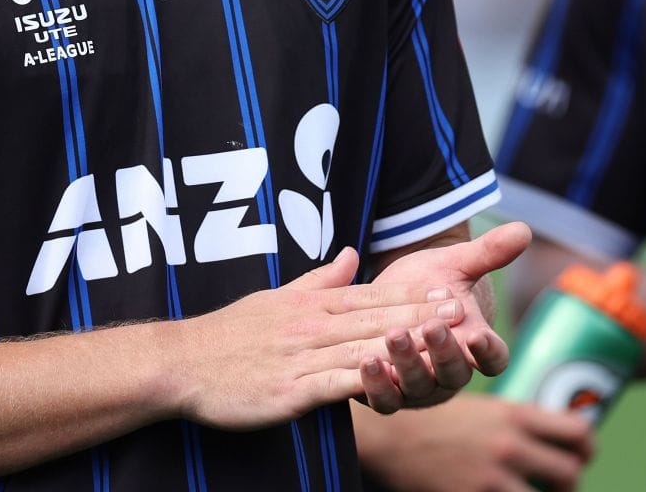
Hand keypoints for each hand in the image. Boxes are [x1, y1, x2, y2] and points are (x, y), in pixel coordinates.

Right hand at [169, 245, 479, 429]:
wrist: (182, 364)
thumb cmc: (228, 335)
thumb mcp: (274, 299)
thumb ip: (317, 280)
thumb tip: (350, 255)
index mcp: (309, 305)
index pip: (370, 297)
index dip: (413, 295)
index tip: (450, 290)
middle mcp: (310, 326)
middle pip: (376, 319)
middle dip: (422, 315)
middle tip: (464, 310)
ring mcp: (301, 357)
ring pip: (364, 348)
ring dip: (407, 345)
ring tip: (444, 343)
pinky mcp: (291, 390)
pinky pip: (335, 384)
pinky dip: (366, 379)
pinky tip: (394, 379)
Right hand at [356, 394, 595, 491]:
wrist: (387, 435)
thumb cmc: (430, 418)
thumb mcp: (479, 409)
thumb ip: (514, 423)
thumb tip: (546, 439)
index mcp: (514, 415)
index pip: (578, 432)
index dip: (585, 448)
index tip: (578, 455)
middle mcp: (510, 444)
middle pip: (571, 471)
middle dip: (567, 482)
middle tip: (553, 485)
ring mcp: (493, 475)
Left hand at [360, 222, 529, 406]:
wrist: (392, 298)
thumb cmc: (433, 284)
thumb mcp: (457, 265)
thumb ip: (489, 252)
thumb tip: (523, 230)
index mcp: (476, 347)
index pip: (493, 359)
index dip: (488, 351)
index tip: (478, 335)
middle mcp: (450, 374)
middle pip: (454, 374)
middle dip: (442, 352)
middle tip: (431, 326)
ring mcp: (419, 387)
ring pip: (418, 387)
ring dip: (406, 365)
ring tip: (393, 336)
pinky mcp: (388, 393)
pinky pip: (385, 400)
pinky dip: (376, 386)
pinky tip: (365, 362)